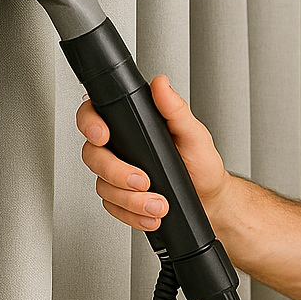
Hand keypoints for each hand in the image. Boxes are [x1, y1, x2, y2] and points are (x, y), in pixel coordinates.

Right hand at [76, 74, 230, 230]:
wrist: (210, 200)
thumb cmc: (202, 164)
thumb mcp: (194, 134)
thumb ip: (175, 110)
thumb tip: (161, 84)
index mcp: (133, 126)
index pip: (96, 115)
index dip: (90, 123)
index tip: (103, 135)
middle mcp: (121, 148)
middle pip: (93, 156)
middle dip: (116, 172)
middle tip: (143, 181)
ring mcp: (118, 175)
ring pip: (103, 186)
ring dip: (130, 200)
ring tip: (159, 204)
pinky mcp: (121, 199)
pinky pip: (112, 208)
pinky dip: (131, 215)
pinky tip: (151, 215)